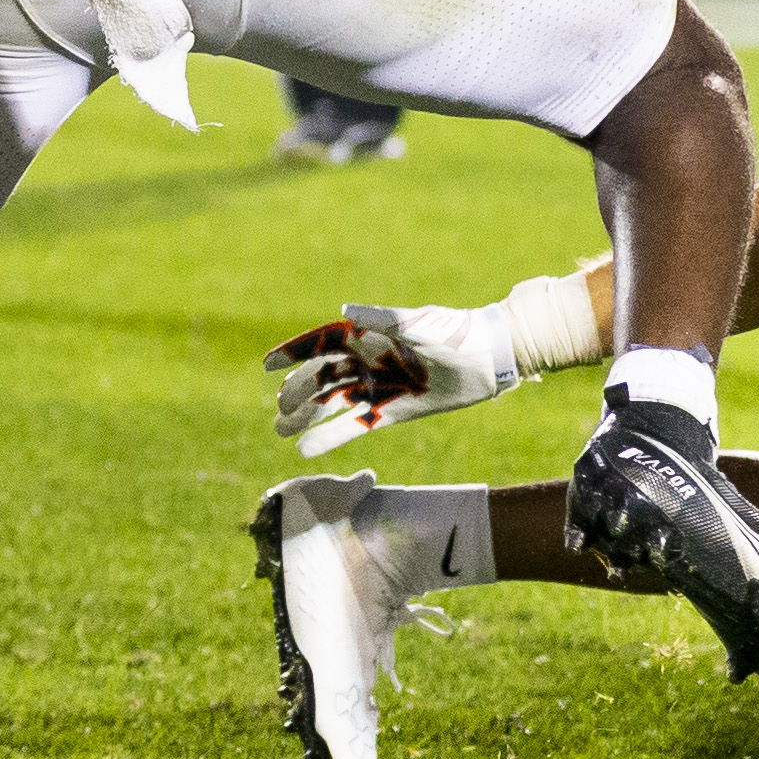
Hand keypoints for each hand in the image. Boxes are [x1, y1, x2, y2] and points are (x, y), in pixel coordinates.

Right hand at [265, 299, 524, 453]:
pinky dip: (331, 436)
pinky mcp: (393, 412)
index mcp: (370, 335)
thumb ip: (382, 319)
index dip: (294, 353)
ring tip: (280, 430)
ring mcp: (379, 387)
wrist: (490, 359)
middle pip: (322, 377)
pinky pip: (355, 425)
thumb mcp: (418, 324)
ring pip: (333, 402)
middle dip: (297, 392)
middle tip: (278, 411)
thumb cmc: (456, 333)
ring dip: (306, 415)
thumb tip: (345, 310)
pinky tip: (307, 448)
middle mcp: (369, 361)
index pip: (322, 343)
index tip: (267, 366)